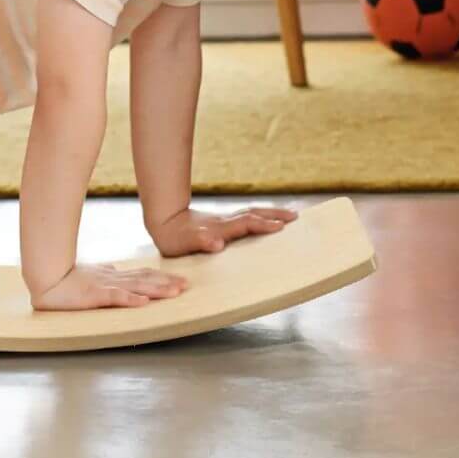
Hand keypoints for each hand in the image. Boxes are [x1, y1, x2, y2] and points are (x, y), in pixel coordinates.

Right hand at [30, 262, 186, 311]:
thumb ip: (103, 272)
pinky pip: (115, 297)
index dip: (163, 278)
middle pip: (145, 280)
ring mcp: (104, 286)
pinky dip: (131, 299)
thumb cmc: (66, 277)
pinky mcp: (94, 295)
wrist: (46, 278)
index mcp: (113, 276)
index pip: (143, 275)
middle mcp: (113, 279)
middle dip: (167, 284)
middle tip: (188, 286)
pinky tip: (144, 302)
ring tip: (175, 293)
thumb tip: (113, 267)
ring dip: (157, 290)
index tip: (182, 280)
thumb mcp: (89, 274)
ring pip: (136, 287)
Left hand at [148, 205, 295, 257]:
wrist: (162, 222)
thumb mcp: (184, 244)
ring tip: (288, 215)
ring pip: (251, 214)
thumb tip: (216, 243)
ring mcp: (225, 222)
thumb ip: (200, 242)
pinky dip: (261, 218)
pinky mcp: (223, 225)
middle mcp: (225, 222)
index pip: (246, 225)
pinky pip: (246, 219)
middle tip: (296, 216)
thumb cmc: (174, 238)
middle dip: (274, 214)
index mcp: (220, 228)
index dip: (263, 225)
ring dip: (270, 213)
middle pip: (253, 214)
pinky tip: (268, 221)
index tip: (281, 227)